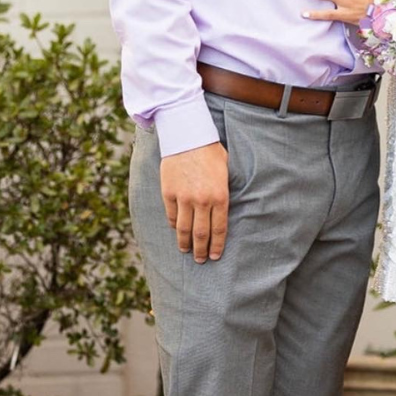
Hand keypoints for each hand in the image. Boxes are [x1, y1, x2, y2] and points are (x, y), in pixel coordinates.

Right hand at [159, 141, 228, 262]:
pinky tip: (176, 230)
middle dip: (201, 250)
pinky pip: (172, 216)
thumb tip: (223, 209)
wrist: (188, 136)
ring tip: (186, 251)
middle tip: (201, 260)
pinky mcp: (169, 193)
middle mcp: (202, 201)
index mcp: (220, 195)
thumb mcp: (225, 170)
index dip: (217, 245)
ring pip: (184, 229)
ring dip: (185, 243)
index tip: (215, 256)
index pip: (219, 229)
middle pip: (201, 234)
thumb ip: (223, 191)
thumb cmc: (210, 151)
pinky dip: (174, 225)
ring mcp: (184, 198)